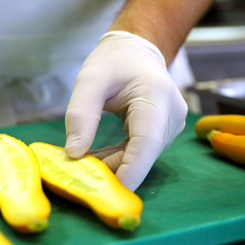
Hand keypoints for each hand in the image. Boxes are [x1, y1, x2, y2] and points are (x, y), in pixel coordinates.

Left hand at [64, 31, 187, 190]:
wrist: (136, 51)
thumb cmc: (113, 61)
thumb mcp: (90, 80)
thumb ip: (80, 115)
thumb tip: (73, 154)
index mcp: (157, 96)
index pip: (147, 141)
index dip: (132, 170)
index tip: (113, 193)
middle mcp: (171, 115)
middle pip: (142, 153)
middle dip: (113, 170)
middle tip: (77, 178)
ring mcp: (169, 126)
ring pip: (140, 157)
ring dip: (112, 165)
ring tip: (81, 165)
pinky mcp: (162, 133)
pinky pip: (138, 153)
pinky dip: (117, 159)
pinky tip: (93, 159)